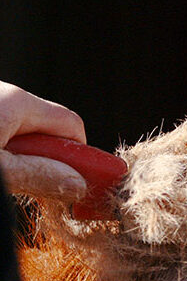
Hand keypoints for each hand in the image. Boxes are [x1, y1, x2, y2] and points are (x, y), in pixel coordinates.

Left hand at [0, 81, 87, 200]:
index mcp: (17, 101)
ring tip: (0, 177)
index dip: (81, 156)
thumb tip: (78, 184)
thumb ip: (38, 175)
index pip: (71, 126)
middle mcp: (4, 93)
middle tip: (28, 187)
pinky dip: (0, 150)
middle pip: (44, 129)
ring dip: (15, 157)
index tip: (83, 184)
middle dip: (41, 159)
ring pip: (16, 131)